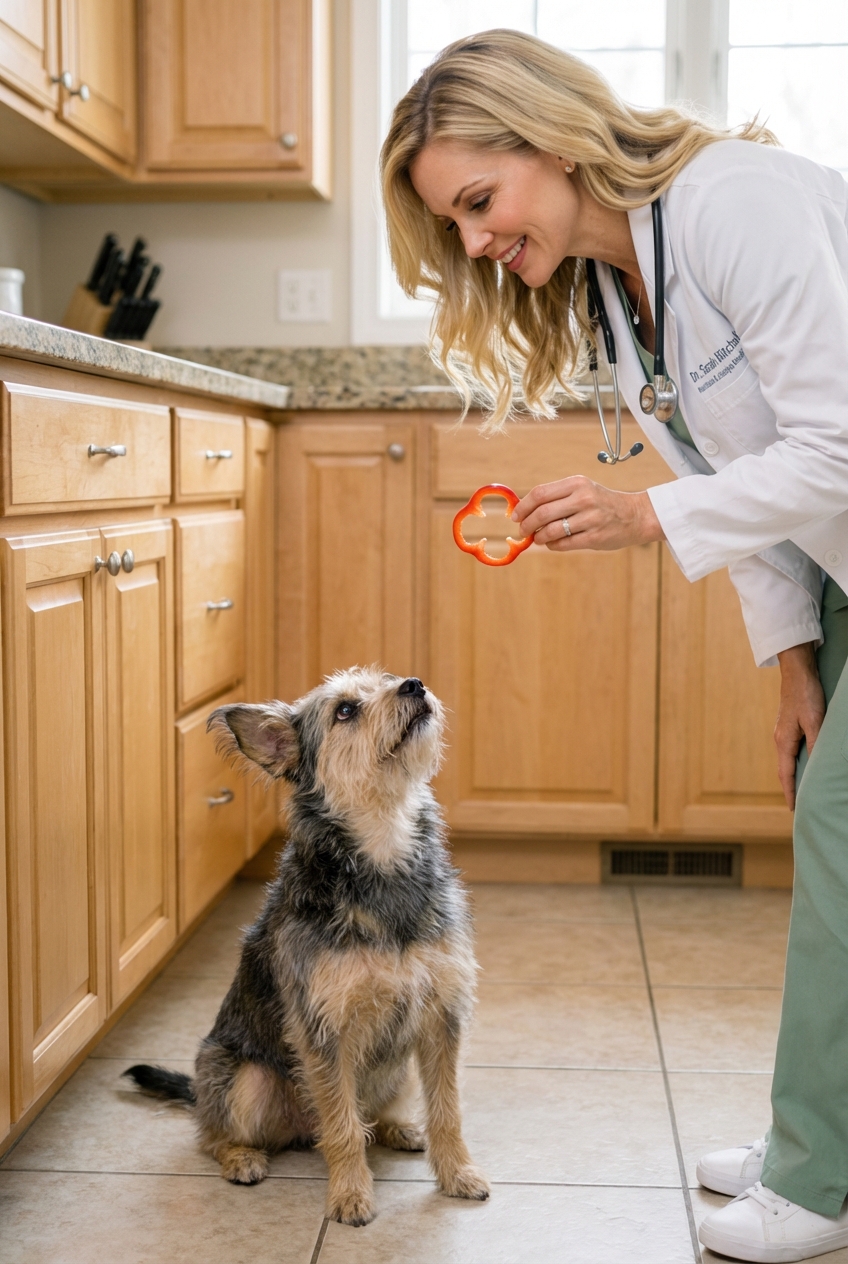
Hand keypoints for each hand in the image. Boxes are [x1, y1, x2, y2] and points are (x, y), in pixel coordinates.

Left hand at [512, 475, 665, 551]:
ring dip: (539, 537)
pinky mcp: (594, 537)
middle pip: (542, 513)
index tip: (515, 516)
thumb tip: (523, 510)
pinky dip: (553, 545)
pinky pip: (563, 544)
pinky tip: (553, 543)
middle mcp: (584, 498)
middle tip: (523, 531)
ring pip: (551, 531)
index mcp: (577, 483)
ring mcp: (590, 518)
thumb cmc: (601, 502)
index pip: (540, 494)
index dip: (523, 507)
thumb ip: (556, 497)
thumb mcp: (582, 490)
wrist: (635, 515)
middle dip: (527, 525)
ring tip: (538, 538)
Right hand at [774, 642, 825, 808]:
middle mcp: (780, 739)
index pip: (786, 774)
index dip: (791, 793)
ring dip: (793, 776)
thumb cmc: (806, 694)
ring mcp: (783, 733)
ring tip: (801, 789)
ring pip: (788, 761)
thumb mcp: (815, 720)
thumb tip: (817, 766)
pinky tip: (804, 764)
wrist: (797, 671)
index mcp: (784, 741)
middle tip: (797, 804)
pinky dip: (796, 763)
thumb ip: (816, 744)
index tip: (794, 809)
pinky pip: (791, 751)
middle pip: (784, 770)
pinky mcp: (789, 726)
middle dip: (790, 788)